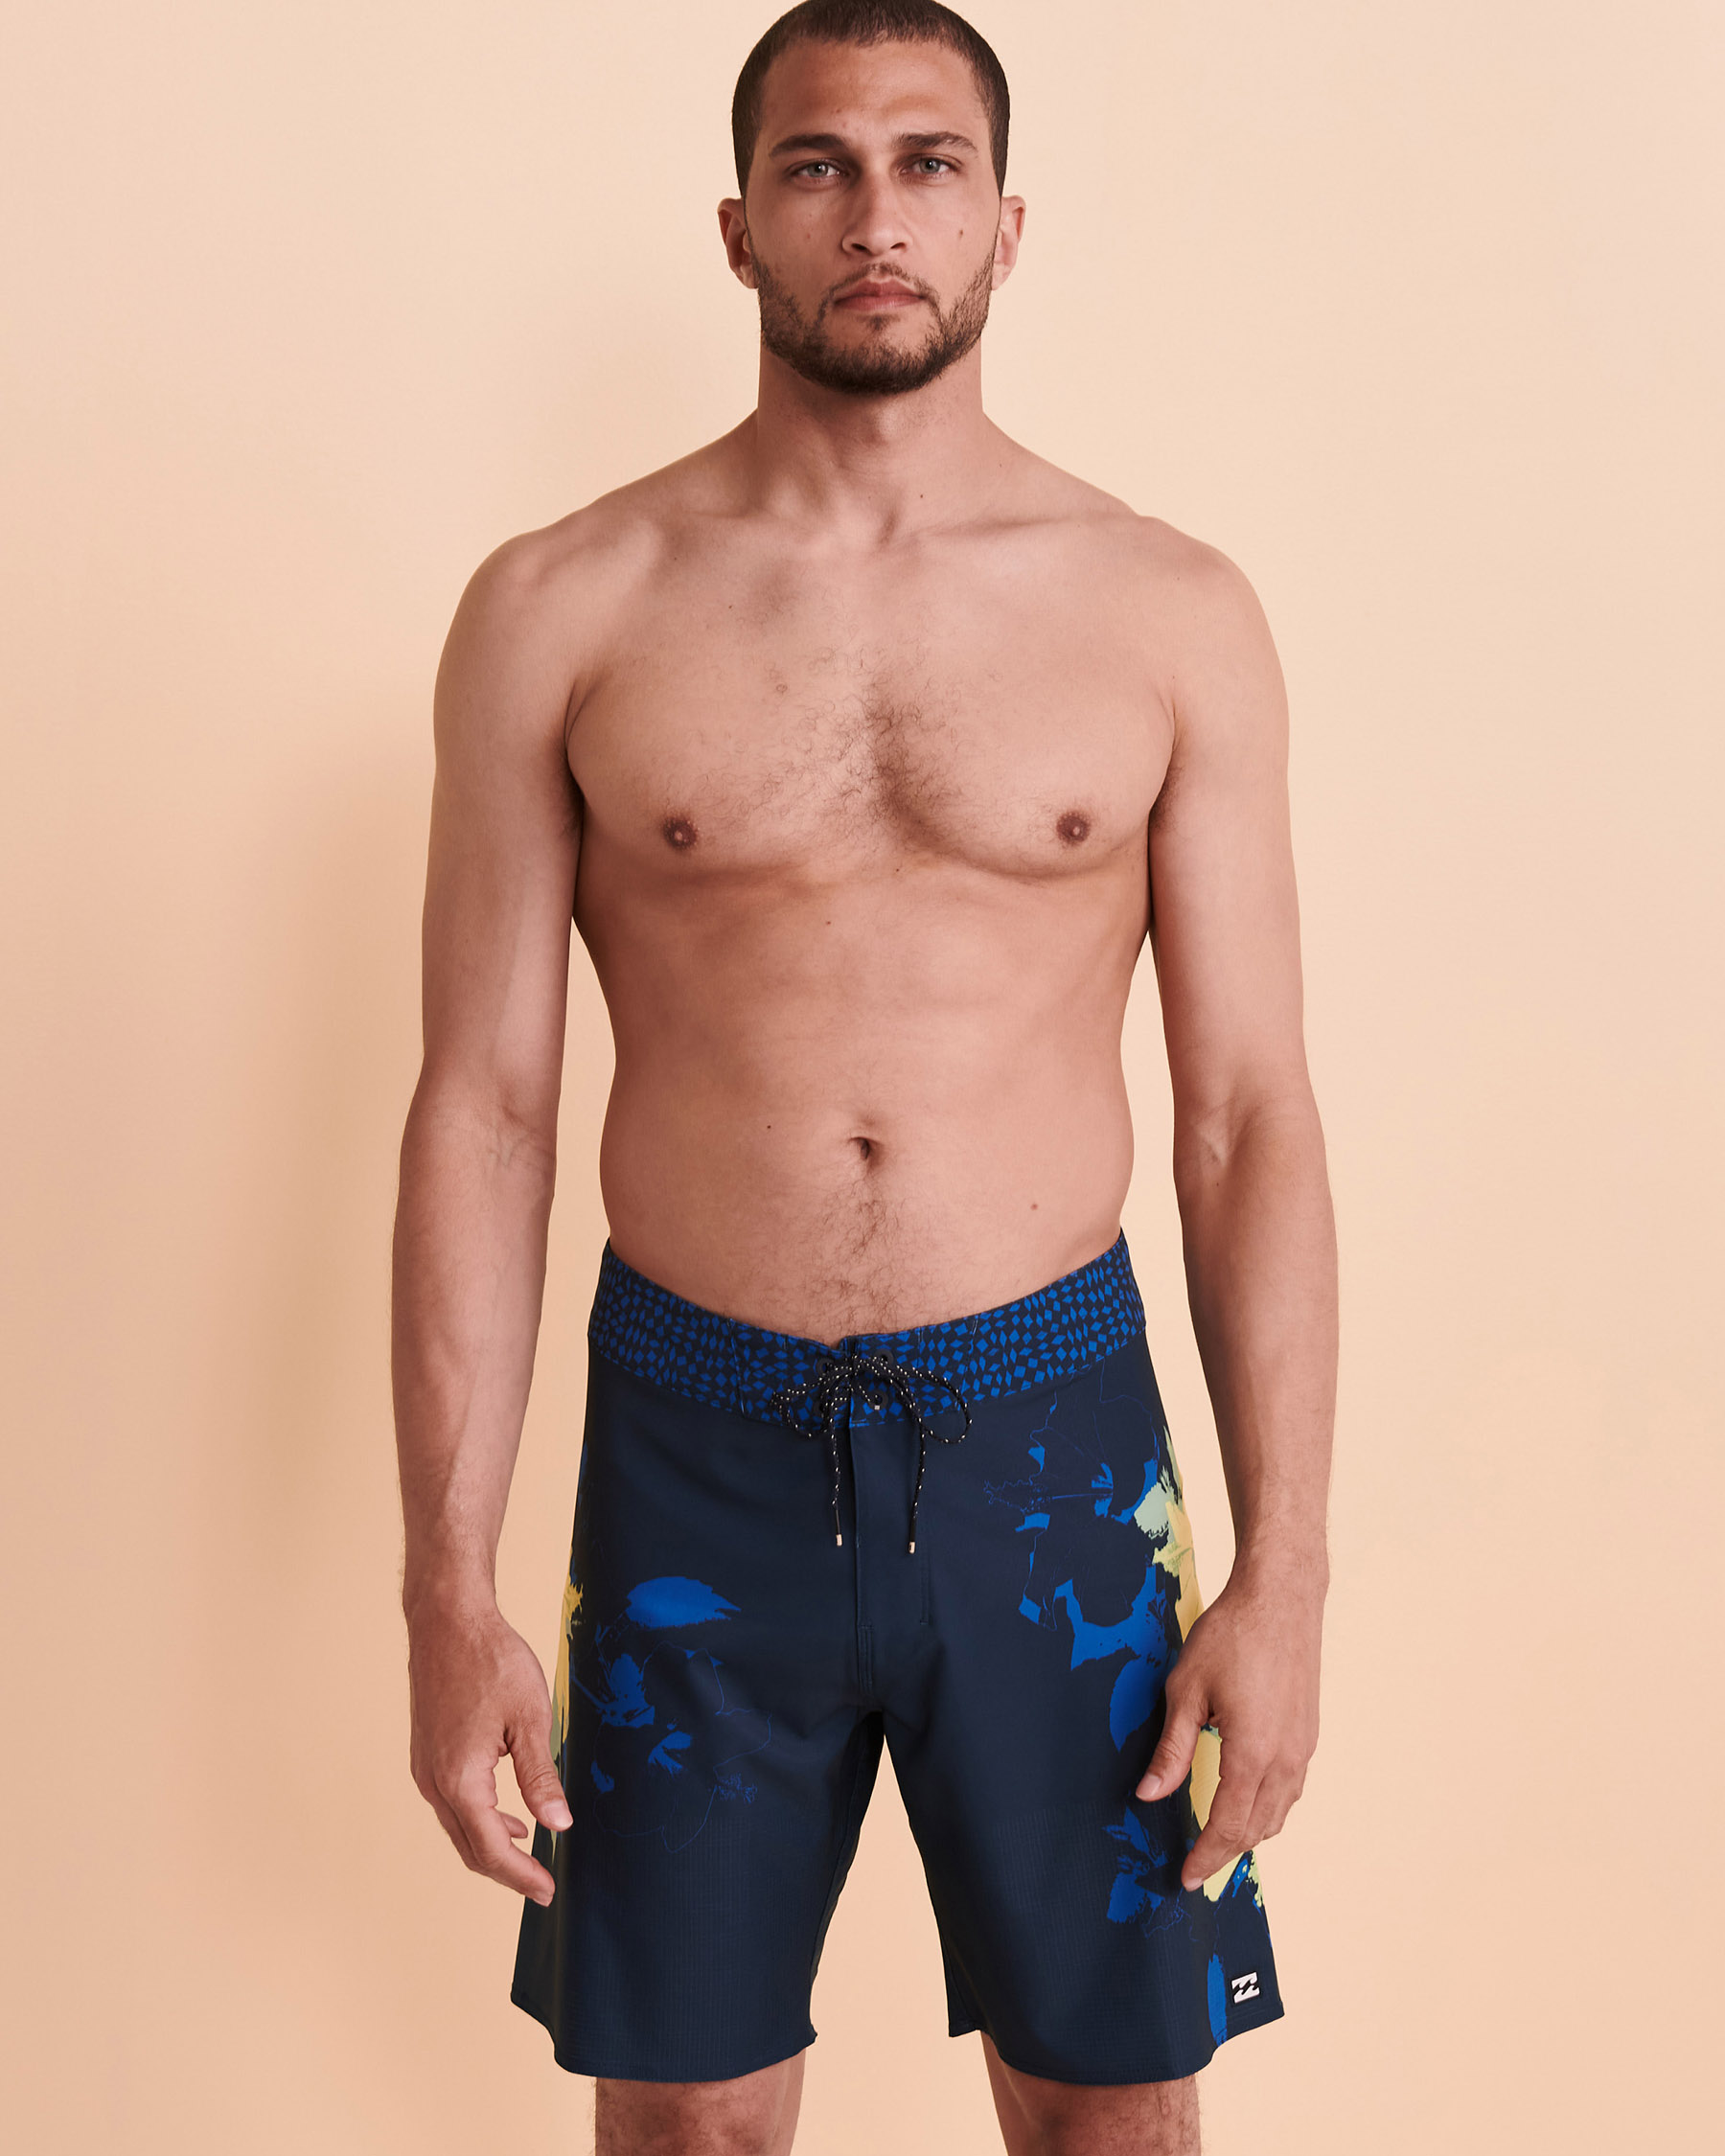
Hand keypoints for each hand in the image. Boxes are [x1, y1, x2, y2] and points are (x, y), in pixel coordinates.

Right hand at [406, 1594, 572, 1904]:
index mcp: (461, 1780)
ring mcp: (425, 1770)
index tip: (547, 1890)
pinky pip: (451, 1805)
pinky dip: (478, 1820)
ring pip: (458, 1828)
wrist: (447, 1622)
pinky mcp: (426, 1755)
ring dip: (491, 1846)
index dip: (521, 1876)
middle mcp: (435, 1783)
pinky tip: (506, 1814)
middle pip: (469, 1848)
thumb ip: (541, 1777)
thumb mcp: (530, 1718)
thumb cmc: (490, 1661)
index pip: (491, 1849)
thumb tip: (558, 1825)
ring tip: (528, 1854)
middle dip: (506, 1871)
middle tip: (541, 1884)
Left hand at [1135, 1558, 1322, 1891]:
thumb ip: (1171, 1749)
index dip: (1206, 1857)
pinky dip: (1268, 1808)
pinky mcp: (1308, 1733)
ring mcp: (1303, 1748)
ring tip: (1219, 1841)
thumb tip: (1150, 1795)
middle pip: (1256, 1829)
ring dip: (1249, 1833)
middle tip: (1196, 1867)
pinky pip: (1290, 1789)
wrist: (1281, 1599)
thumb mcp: (1186, 1691)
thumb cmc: (1231, 1637)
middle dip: (1225, 1853)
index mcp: (1252, 1755)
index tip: (1186, 1878)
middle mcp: (1286, 1760)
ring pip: (1279, 1813)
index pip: (1228, 1826)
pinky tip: (1248, 1802)